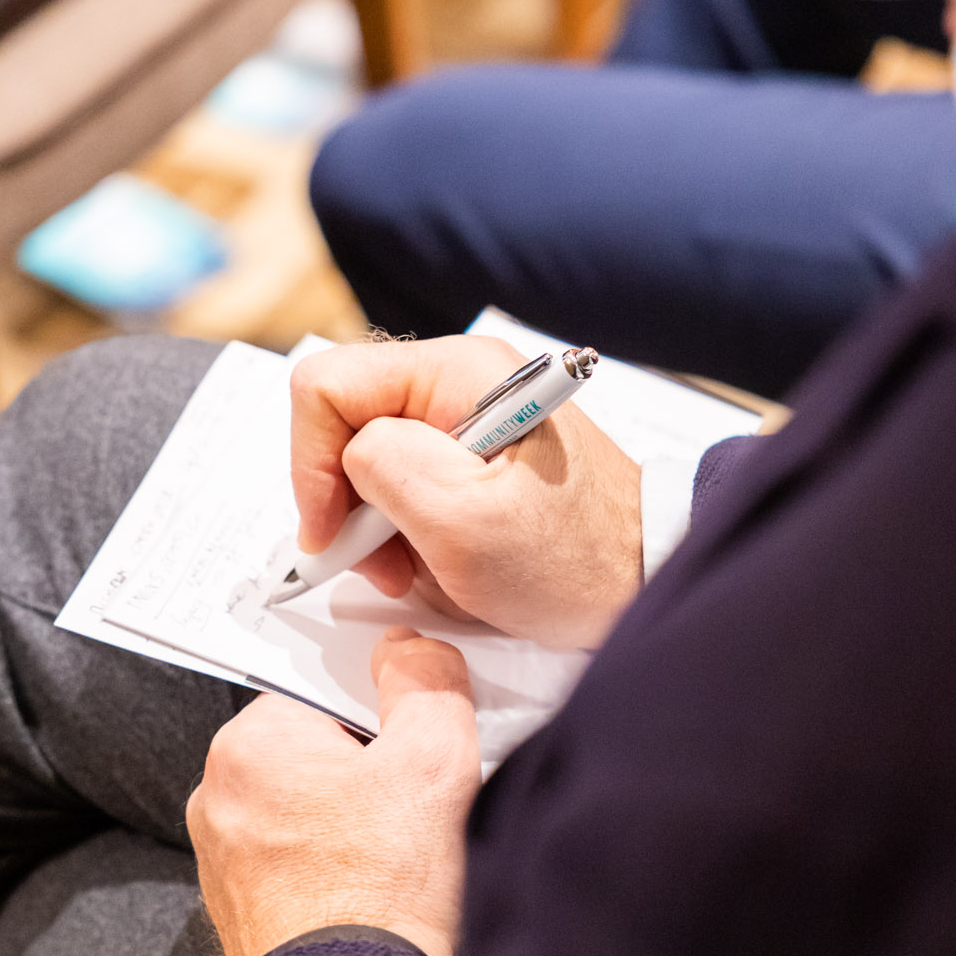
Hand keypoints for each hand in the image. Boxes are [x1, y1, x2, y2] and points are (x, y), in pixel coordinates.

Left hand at [187, 629, 479, 955]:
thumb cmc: (383, 891)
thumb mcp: (433, 758)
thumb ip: (426, 683)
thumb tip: (413, 652)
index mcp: (250, 745)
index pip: (321, 686)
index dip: (380, 703)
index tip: (414, 733)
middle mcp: (220, 798)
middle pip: (316, 748)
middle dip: (370, 765)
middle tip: (418, 798)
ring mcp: (227, 863)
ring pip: (309, 809)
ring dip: (356, 821)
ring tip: (404, 852)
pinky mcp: (246, 915)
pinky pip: (301, 865)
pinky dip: (340, 869)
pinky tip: (382, 890)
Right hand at [290, 336, 641, 648]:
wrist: (645, 583)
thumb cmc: (575, 560)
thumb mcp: (464, 521)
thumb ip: (386, 467)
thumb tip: (347, 453)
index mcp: (458, 373)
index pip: (327, 384)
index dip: (310, 462)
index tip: (332, 533)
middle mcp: (459, 380)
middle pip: (344, 421)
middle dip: (346, 499)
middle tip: (380, 562)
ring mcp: (467, 417)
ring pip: (369, 457)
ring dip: (377, 523)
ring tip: (416, 569)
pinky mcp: (474, 455)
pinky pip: (406, 481)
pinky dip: (406, 528)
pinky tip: (437, 560)